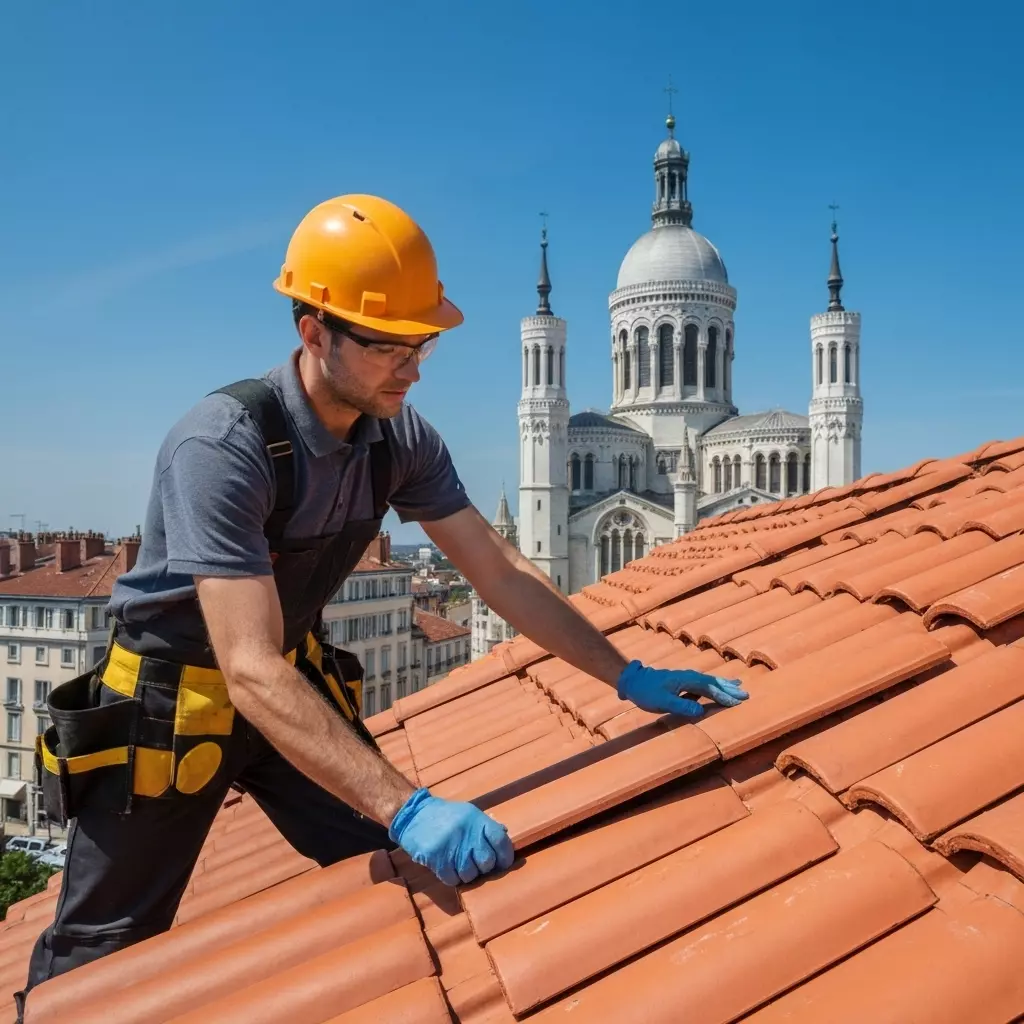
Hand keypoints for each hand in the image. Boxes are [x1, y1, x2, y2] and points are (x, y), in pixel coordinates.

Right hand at [388, 788, 514, 885]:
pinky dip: (452, 877)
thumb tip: (505, 837)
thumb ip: (485, 826)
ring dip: (467, 874)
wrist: (413, 815)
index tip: (502, 863)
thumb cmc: (444, 816)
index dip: (505, 855)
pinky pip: (453, 880)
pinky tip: (447, 866)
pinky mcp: (437, 860)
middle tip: (476, 863)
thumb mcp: (468, 813)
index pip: (501, 840)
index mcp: (477, 820)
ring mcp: (452, 847)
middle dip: (483, 867)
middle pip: (487, 862)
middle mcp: (467, 833)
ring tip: (459, 863)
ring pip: (470, 875)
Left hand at [617, 660, 748, 718]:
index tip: (737, 702)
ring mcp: (686, 678)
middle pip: (713, 682)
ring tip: (739, 686)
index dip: (723, 696)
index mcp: (686, 680)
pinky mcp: (683, 682)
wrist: (633, 681)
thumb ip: (681, 706)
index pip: (709, 689)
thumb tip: (700, 710)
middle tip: (746, 694)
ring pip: (709, 681)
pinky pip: (703, 684)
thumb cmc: (646, 692)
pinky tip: (718, 688)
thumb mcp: (662, 702)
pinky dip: (714, 685)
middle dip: (729, 688)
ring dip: (724, 684)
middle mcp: (689, 676)